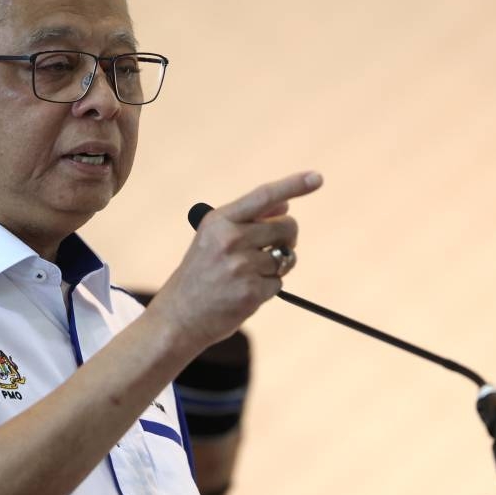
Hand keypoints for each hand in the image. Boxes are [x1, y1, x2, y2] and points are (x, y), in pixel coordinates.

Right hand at [150, 171, 322, 348]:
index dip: (294, 185)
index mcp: (219, 221)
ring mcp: (241, 266)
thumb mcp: (213, 238)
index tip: (317, 177)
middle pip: (286, 227)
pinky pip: (278, 283)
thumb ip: (248, 219)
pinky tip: (243, 293)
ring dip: (274, 268)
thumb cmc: (199, 275)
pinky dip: (267, 289)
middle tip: (273, 250)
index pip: (264, 196)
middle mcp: (229, 239)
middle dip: (287, 239)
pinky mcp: (251, 292)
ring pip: (285, 258)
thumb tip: (285, 204)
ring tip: (247, 276)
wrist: (178, 317)